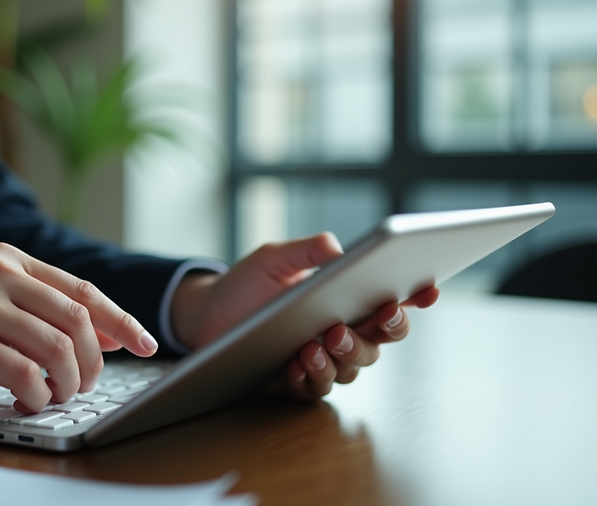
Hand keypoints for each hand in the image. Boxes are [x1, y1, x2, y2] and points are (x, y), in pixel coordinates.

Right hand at [0, 243, 157, 412]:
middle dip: (94, 361)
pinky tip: (28, 399)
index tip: (147, 345)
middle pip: (77, 320)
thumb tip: (109, 336)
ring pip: (57, 348)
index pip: (82, 290)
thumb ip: (42, 312)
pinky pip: (24, 373)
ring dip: (68, 383)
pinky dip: (37, 394)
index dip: (121, 321)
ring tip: (55, 395)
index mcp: (8, 258)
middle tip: (85, 385)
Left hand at [169, 233, 439, 398]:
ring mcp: (323, 359)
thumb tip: (337, 247)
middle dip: (380, 332)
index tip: (427, 289)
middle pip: (381, 340)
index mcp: (347, 299)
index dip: (416, 296)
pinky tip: (296, 364)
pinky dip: (310, 377)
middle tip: (365, 319)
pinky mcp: (297, 382)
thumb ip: (306, 249)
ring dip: (342, 356)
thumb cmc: (248, 284)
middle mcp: (343, 332)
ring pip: (353, 367)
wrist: (208, 314)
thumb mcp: (273, 258)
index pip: (392, 300)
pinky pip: (315, 388)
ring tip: (318, 343)